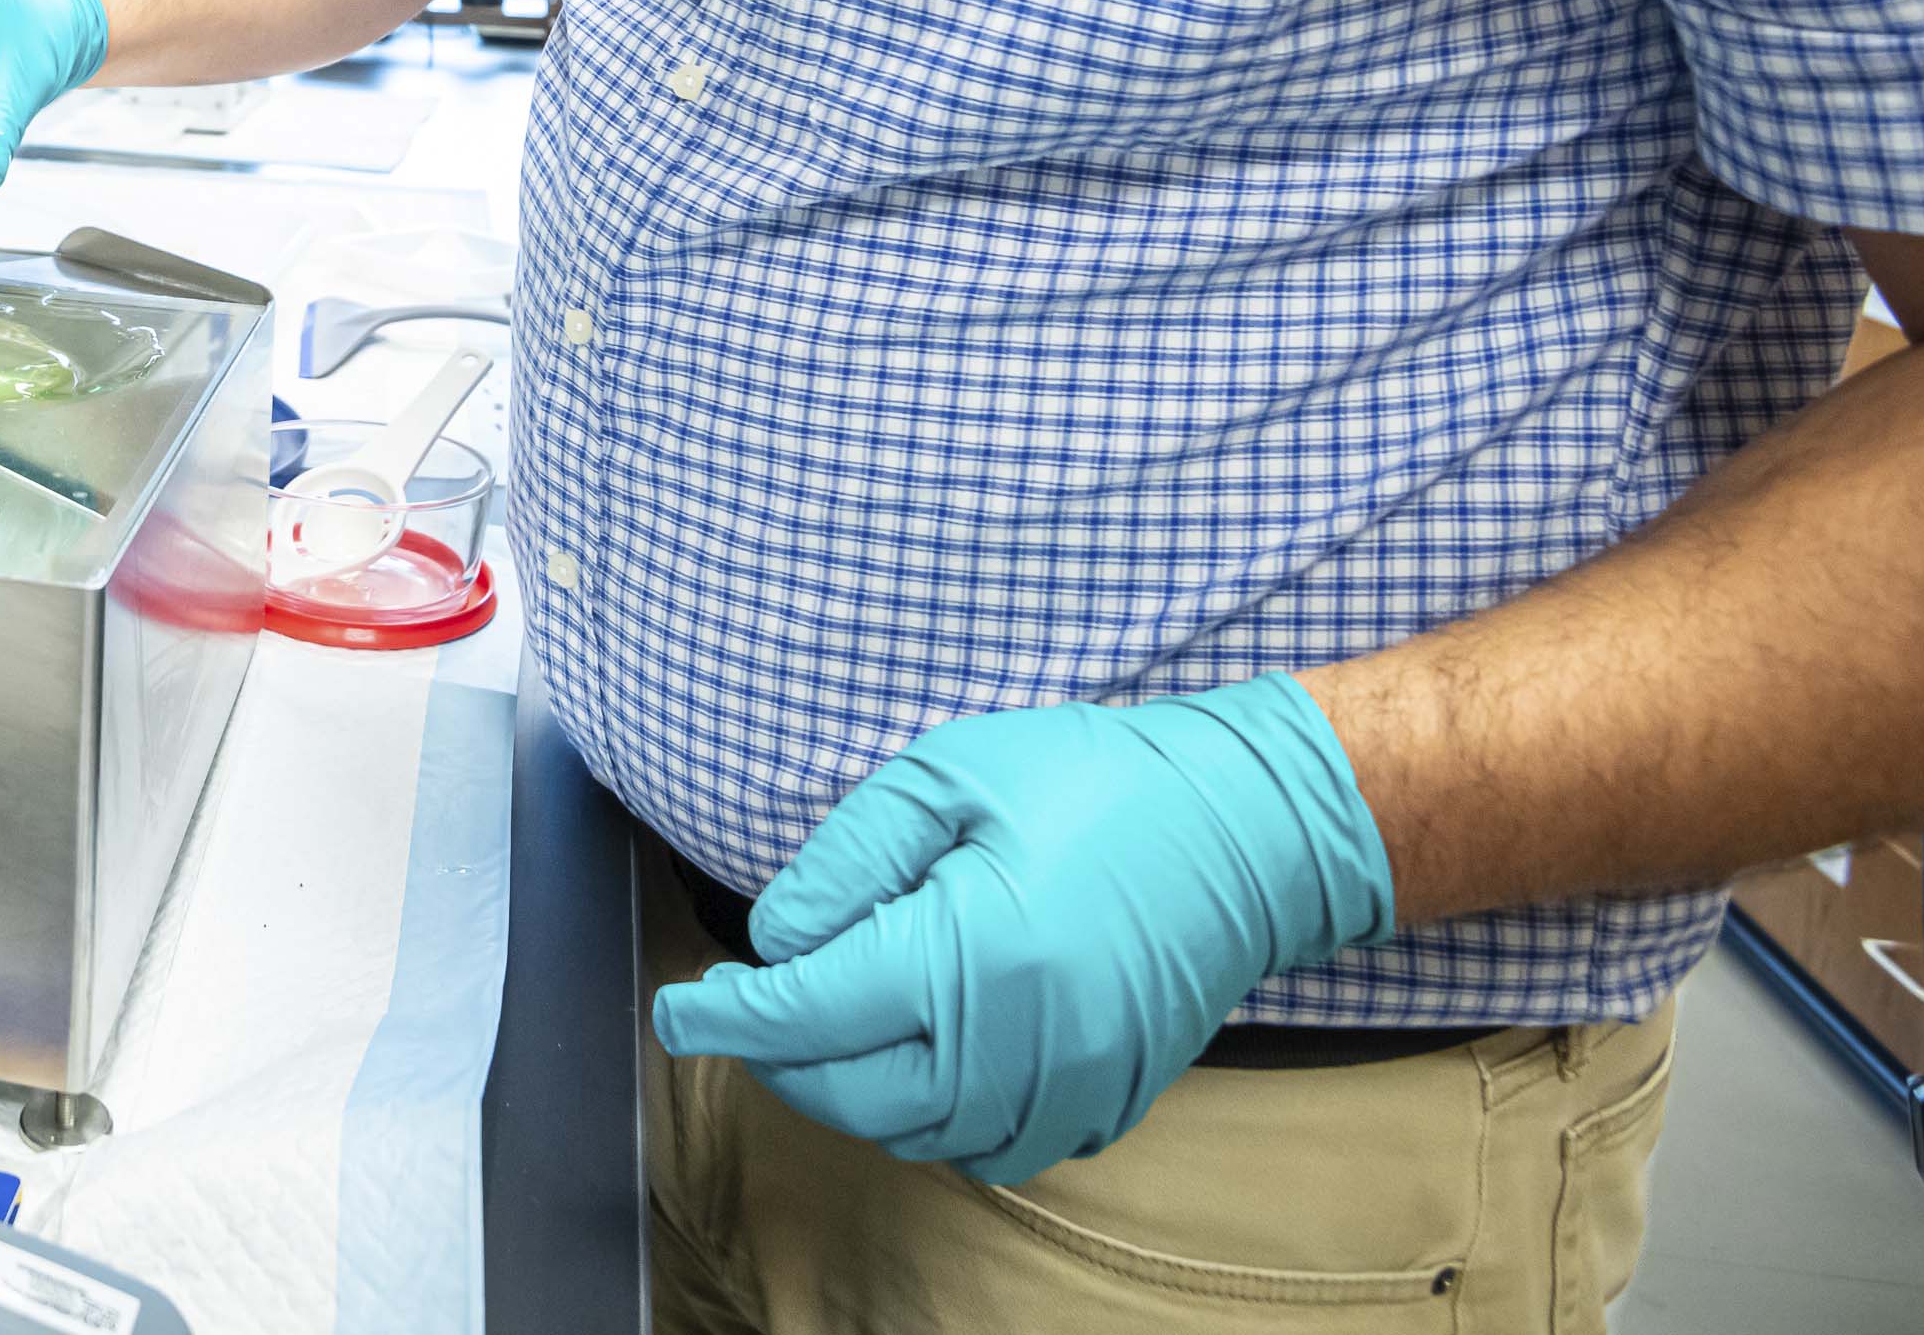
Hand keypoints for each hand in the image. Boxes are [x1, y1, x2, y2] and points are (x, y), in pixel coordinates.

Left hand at [651, 677, 1397, 1184]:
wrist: (1246, 827)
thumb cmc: (1095, 783)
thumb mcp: (948, 776)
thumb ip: (847, 861)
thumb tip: (776, 941)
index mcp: (972, 955)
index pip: (809, 1014)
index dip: (728, 1015)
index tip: (677, 1009)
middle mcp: (1019, 1046)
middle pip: (850, 1091)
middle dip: (778, 1056)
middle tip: (746, 1004)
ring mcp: (1068, 1089)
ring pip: (913, 1131)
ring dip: (847, 1089)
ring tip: (824, 1021)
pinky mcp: (1103, 1105)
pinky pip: (985, 1148)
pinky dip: (928, 1119)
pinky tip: (914, 1056)